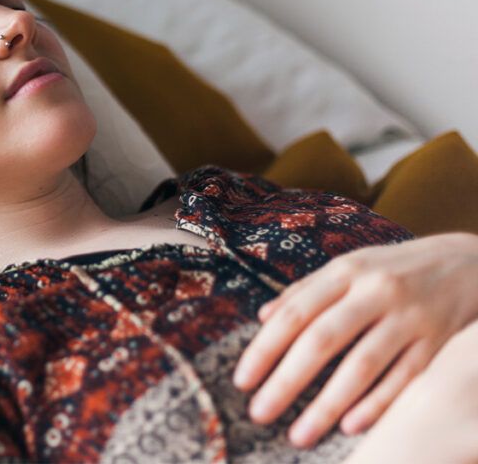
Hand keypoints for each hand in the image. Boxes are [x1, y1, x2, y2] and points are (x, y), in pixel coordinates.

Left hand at [231, 232, 477, 447]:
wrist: (471, 262)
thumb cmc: (395, 270)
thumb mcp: (350, 267)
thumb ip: (306, 290)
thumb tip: (262, 317)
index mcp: (346, 271)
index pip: (295, 313)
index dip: (265, 349)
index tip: (242, 381)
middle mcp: (376, 291)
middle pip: (322, 340)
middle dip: (286, 381)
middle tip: (259, 413)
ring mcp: (411, 317)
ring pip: (363, 365)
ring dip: (326, 405)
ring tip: (299, 434)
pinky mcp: (440, 341)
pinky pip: (405, 379)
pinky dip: (377, 404)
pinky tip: (350, 427)